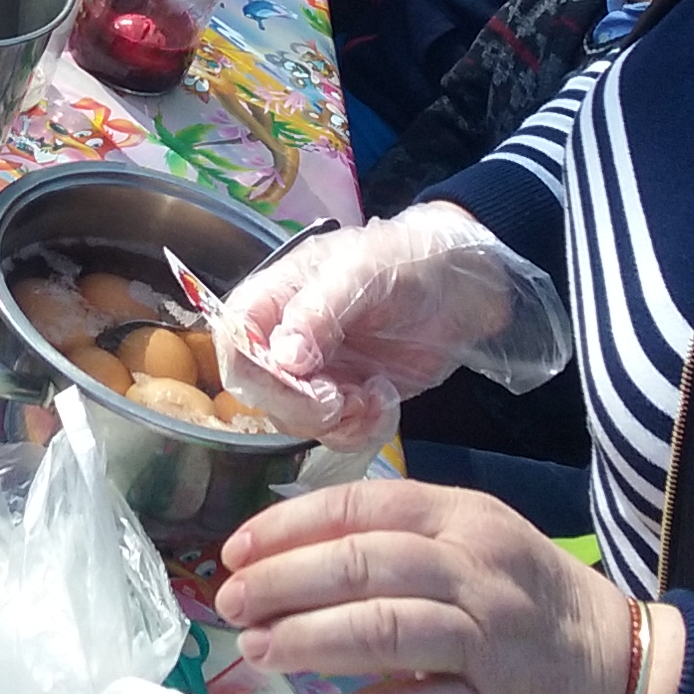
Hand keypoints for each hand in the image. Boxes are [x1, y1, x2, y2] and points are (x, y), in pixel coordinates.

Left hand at [212, 480, 657, 693]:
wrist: (620, 673)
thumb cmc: (526, 602)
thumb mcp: (474, 541)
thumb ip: (399, 536)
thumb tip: (289, 544)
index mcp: (463, 518)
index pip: (361, 506)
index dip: (289, 526)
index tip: (236, 550)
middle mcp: (475, 570)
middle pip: (362, 564)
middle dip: (283, 582)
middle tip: (231, 604)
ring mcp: (489, 642)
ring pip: (381, 630)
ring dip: (305, 640)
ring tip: (254, 652)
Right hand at [216, 204, 570, 449]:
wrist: (458, 286)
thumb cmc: (404, 260)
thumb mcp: (362, 271)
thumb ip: (319, 311)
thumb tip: (284, 359)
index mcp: (271, 297)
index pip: (235, 342)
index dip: (256, 372)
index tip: (301, 381)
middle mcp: (282, 339)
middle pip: (260, 392)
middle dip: (302, 406)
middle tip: (344, 399)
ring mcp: (312, 374)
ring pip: (295, 421)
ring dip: (337, 420)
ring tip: (376, 395)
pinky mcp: (345, 399)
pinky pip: (335, 433)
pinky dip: (361, 429)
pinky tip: (385, 402)